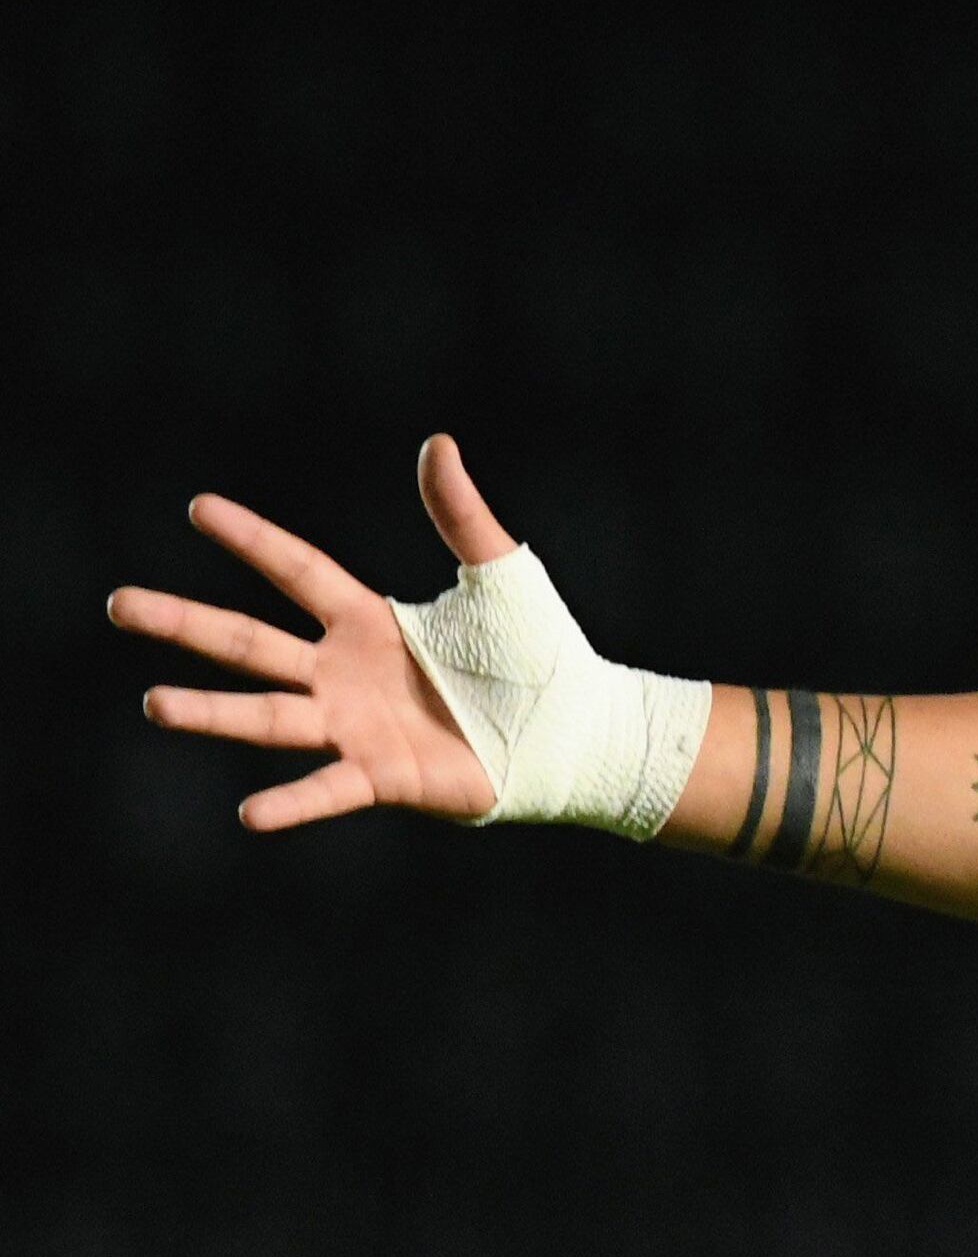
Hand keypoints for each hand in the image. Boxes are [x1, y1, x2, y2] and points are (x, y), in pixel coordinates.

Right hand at [107, 434, 512, 828]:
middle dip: (184, 624)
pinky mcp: (383, 776)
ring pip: (268, 716)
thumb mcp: (501, 575)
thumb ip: (461, 516)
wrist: (579, 729)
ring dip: (211, 712)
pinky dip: (292, 802)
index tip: (199, 507)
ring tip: (154, 703)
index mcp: (369, 620)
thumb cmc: (541, 653)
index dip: (252, 539)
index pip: (297, 570)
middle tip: (119, 604)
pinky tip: (250, 813)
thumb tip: (438, 443)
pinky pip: (328, 790)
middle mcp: (346, 672)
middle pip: (249, 642)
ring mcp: (357, 726)